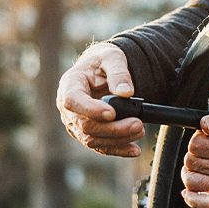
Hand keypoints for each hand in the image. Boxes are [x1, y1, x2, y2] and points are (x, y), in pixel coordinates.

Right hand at [55, 42, 143, 156]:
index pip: (73, 101)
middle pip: (85, 125)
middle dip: (113, 128)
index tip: (112, 113)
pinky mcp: (87, 133)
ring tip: (140, 130)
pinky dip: (118, 149)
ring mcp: (76, 123)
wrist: (101, 70)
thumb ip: (119, 72)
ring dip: (118, 139)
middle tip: (138, 124)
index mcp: (70, 85)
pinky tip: (134, 150)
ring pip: (92, 139)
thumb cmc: (104, 61)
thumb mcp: (112, 57)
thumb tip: (126, 93)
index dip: (91, 110)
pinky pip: (100, 146)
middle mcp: (69, 107)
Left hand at [181, 114, 208, 207]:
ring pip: (192, 180)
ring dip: (190, 171)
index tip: (206, 134)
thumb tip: (203, 123)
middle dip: (194, 151)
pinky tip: (189, 190)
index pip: (196, 144)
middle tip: (206, 145)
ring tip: (199, 162)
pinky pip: (205, 203)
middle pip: (192, 161)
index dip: (197, 136)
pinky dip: (193, 199)